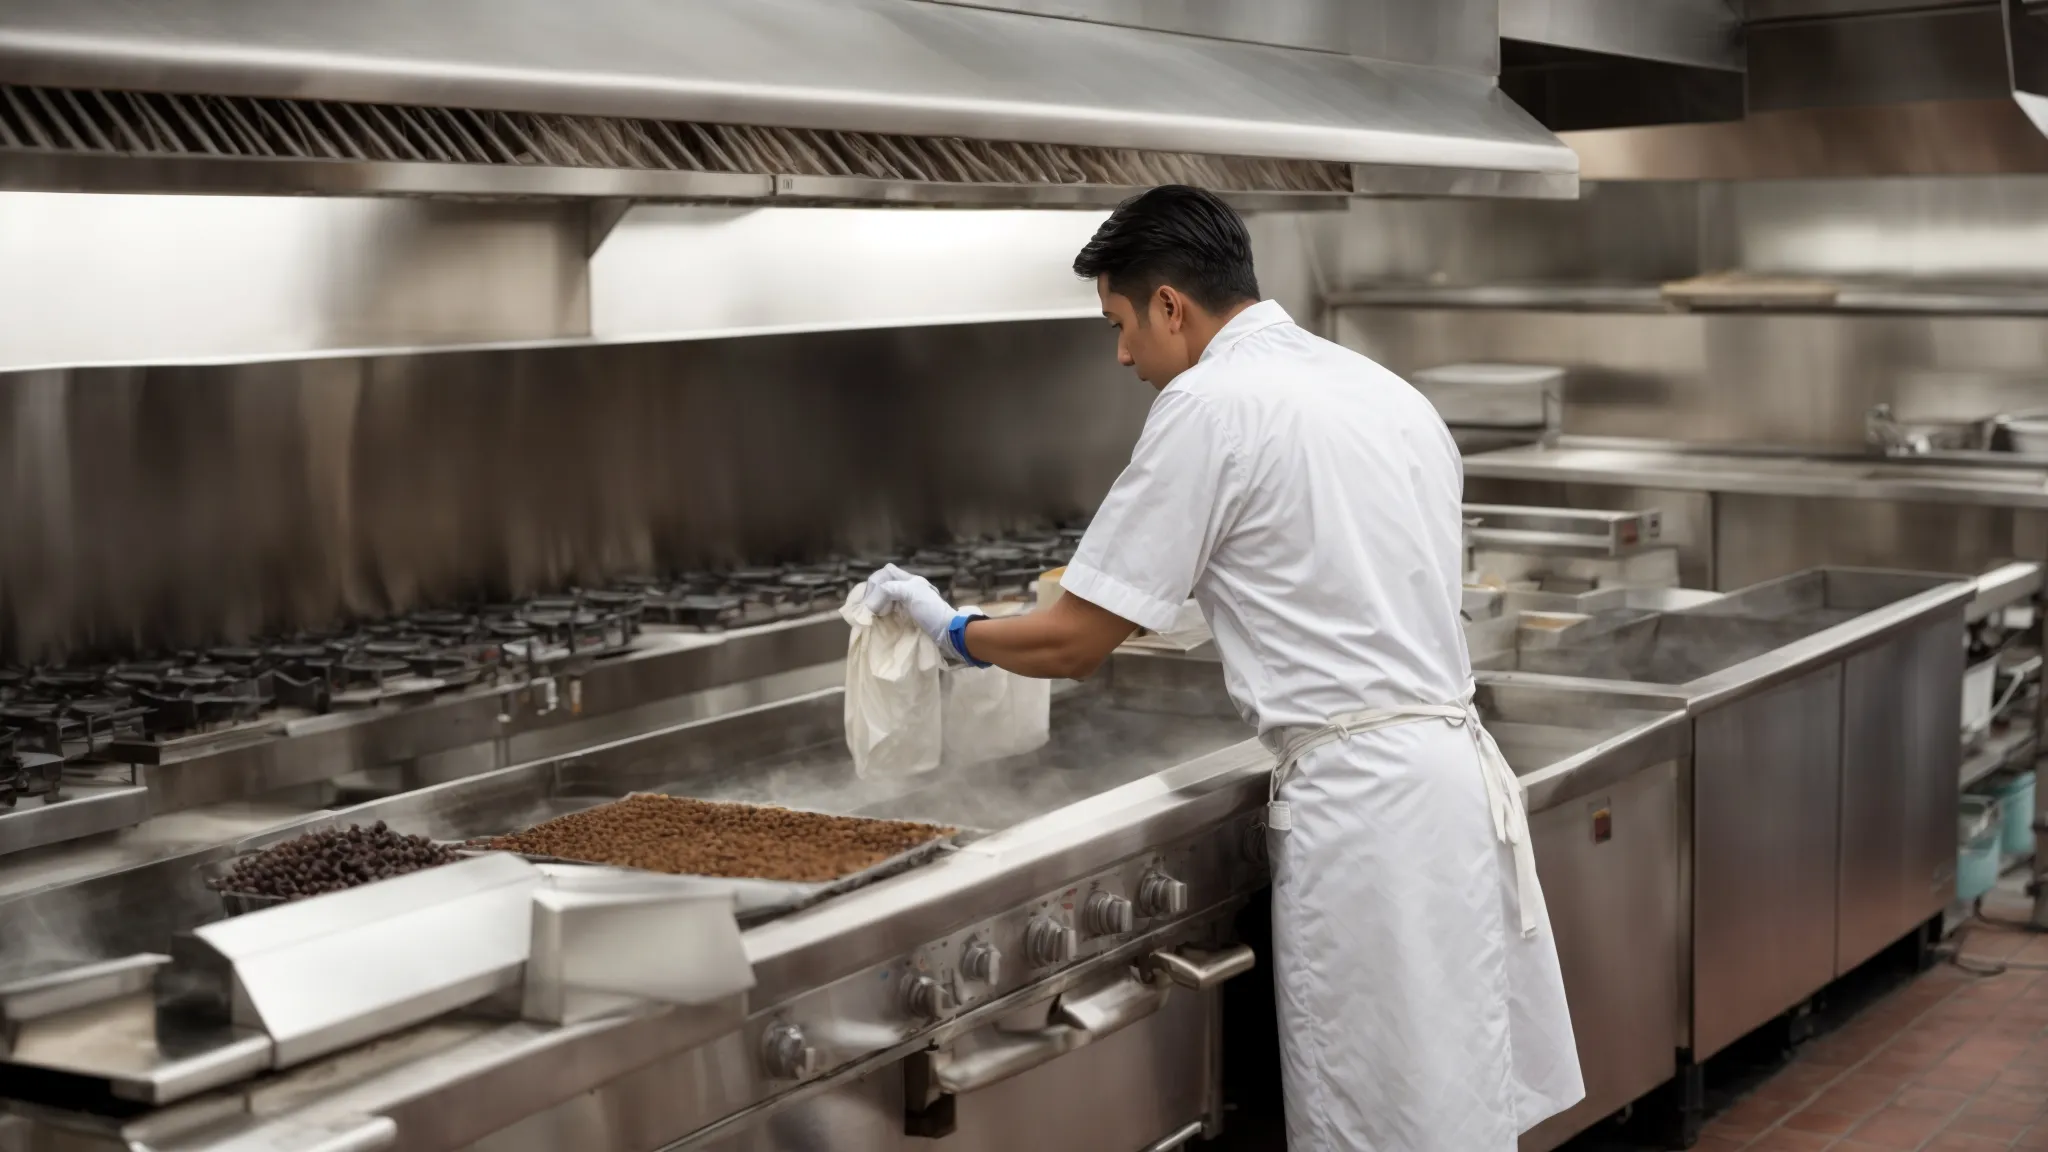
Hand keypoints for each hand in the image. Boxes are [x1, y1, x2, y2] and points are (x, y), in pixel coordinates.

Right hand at [862, 565, 978, 662]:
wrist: (947, 632)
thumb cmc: (932, 611)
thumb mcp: (912, 594)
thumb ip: (892, 588)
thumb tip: (873, 599)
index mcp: (909, 581)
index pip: (886, 573)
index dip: (875, 584)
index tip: (872, 602)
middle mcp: (907, 589)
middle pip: (883, 584)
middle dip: (873, 595)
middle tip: (870, 610)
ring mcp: (906, 602)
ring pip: (884, 597)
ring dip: (876, 604)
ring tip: (873, 614)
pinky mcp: (907, 615)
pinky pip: (889, 609)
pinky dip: (881, 612)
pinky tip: (880, 619)